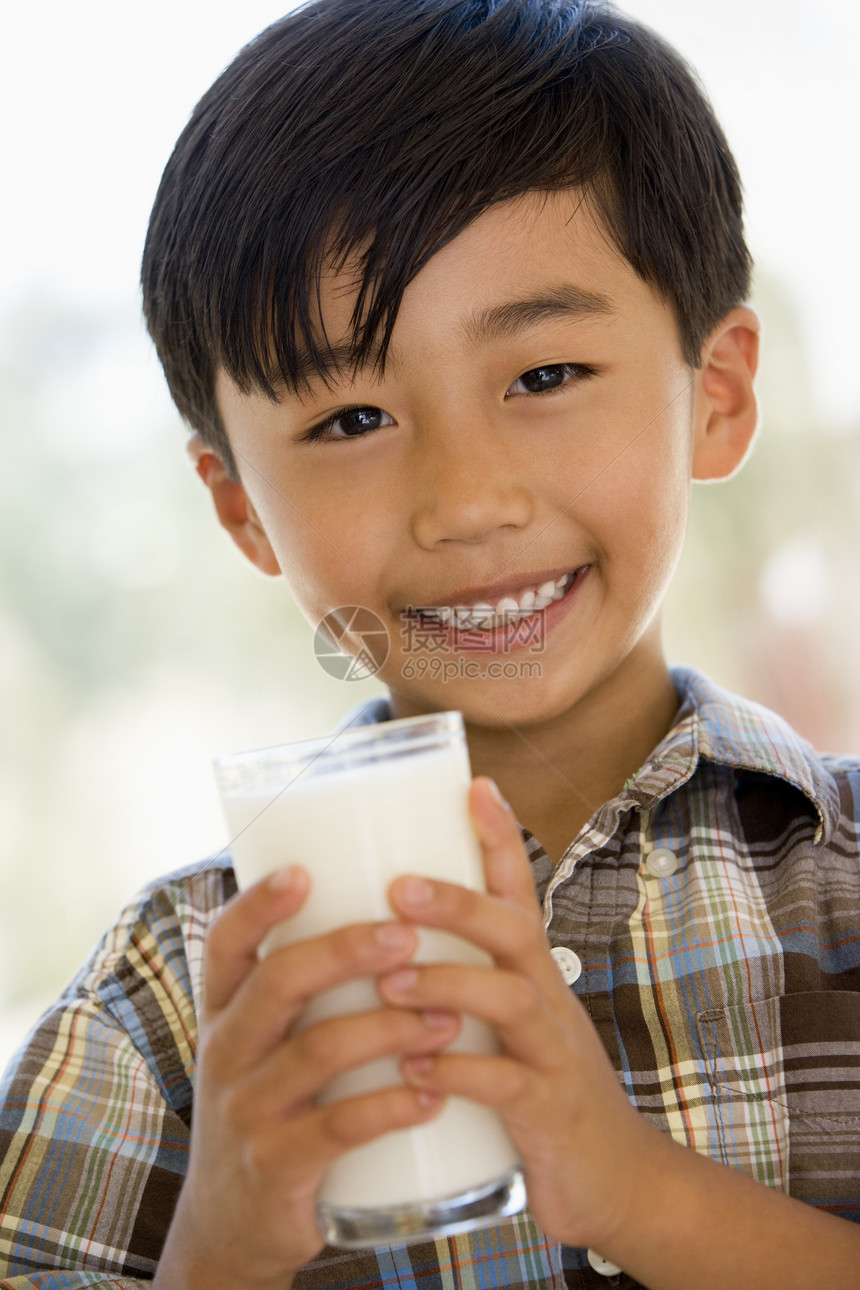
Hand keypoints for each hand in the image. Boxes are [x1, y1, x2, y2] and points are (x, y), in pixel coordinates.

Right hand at [155, 866, 458, 1289]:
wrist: (233, 1225)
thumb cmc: (269, 1106)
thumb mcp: (259, 1045)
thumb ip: (298, 988)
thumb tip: (378, 904)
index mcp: (224, 1012)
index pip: (226, 943)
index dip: (258, 904)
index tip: (303, 869)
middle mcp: (226, 1052)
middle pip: (280, 981)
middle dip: (346, 951)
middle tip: (407, 935)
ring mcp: (247, 1111)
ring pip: (318, 1052)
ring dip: (389, 1028)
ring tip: (447, 1016)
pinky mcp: (277, 1166)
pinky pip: (337, 1128)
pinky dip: (390, 1107)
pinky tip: (433, 1094)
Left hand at [379, 777, 654, 1256]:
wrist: (614, 1180)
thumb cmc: (539, 1091)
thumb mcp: (510, 1026)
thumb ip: (465, 984)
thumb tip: (382, 946)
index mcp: (531, 974)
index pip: (519, 892)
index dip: (500, 838)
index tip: (475, 785)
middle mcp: (547, 1000)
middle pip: (514, 931)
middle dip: (460, 902)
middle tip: (398, 886)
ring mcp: (554, 1054)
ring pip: (511, 999)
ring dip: (449, 984)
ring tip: (391, 981)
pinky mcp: (550, 1113)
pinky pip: (509, 1086)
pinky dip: (461, 1075)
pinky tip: (417, 1073)